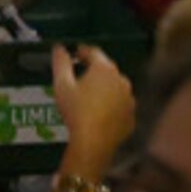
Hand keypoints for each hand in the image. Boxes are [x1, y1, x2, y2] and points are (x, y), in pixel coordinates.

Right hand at [50, 44, 135, 173]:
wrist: (93, 143)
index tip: (76, 53)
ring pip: (115, 88)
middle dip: (94, 70)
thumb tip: (59, 48)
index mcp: (104, 69)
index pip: (94, 52)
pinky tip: (100, 113)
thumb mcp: (62, 84)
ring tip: (89, 97)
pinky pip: (120, 106)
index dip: (83, 51)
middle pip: (106, 69)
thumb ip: (60, 62)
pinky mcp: (131, 116)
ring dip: (104, 88)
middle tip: (80, 75)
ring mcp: (129, 99)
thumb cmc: (76, 111)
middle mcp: (121, 80)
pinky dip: (112, 106)